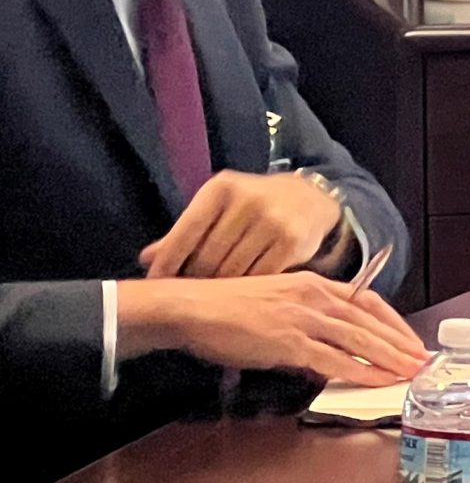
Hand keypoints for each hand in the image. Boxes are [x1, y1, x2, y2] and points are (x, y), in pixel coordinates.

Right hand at [117, 273, 427, 386]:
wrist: (190, 307)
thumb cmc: (225, 309)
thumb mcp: (276, 303)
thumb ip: (305, 320)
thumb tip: (324, 346)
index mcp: (313, 284)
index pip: (367, 300)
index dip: (393, 321)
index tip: (410, 338)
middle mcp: (314, 296)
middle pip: (370, 320)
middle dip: (400, 342)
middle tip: (422, 360)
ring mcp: (302, 317)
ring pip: (358, 339)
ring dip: (388, 357)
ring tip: (409, 372)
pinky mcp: (287, 340)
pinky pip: (332, 358)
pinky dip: (359, 370)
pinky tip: (375, 380)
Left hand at [141, 170, 343, 279]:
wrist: (310, 198)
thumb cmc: (252, 206)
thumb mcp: (218, 209)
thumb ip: (185, 233)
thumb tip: (146, 259)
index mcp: (221, 189)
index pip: (186, 231)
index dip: (168, 261)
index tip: (156, 283)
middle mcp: (248, 200)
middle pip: (207, 256)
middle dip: (194, 277)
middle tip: (190, 291)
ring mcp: (273, 220)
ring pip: (232, 270)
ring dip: (220, 286)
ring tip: (215, 294)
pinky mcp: (292, 241)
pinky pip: (259, 277)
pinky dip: (247, 287)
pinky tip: (242, 291)